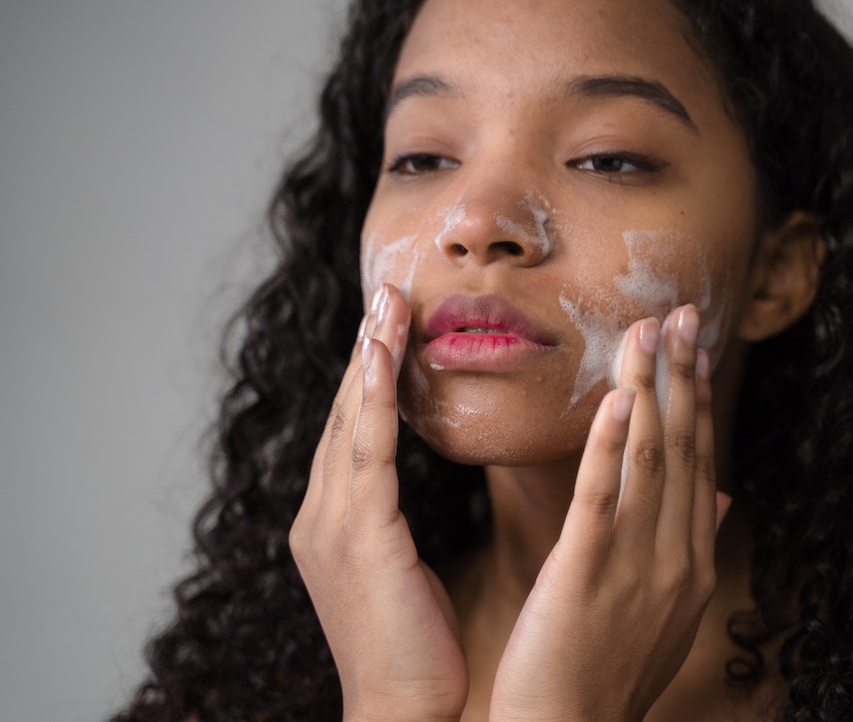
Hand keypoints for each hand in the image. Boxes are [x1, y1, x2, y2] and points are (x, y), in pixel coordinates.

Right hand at [289, 284, 467, 721]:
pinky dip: (375, 399)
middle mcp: (321, 517)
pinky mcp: (360, 538)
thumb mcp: (402, 568)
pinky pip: (368, 454)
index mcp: (332, 523)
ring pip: (351, 422)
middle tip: (386, 290)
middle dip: (365, 350)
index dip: (369, 375)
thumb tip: (411, 486)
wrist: (404, 711)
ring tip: (387, 303)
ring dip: (370, 357)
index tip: (389, 322)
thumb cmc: (414, 647)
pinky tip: (384, 355)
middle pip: (344, 414)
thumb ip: (395, 520)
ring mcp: (333, 526)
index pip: (351, 431)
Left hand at [490, 304, 730, 721]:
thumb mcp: (666, 611)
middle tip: (682, 312)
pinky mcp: (586, 577)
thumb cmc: (606, 673)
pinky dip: (612, 445)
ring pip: (649, 460)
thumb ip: (689, 546)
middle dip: (683, 376)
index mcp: (691, 562)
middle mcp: (676, 558)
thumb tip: (720, 497)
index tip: (694, 347)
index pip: (698, 462)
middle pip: (683, 448)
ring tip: (647, 332)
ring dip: (650, 389)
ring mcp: (638, 568)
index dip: (696, 400)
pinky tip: (619, 399)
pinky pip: (603, 500)